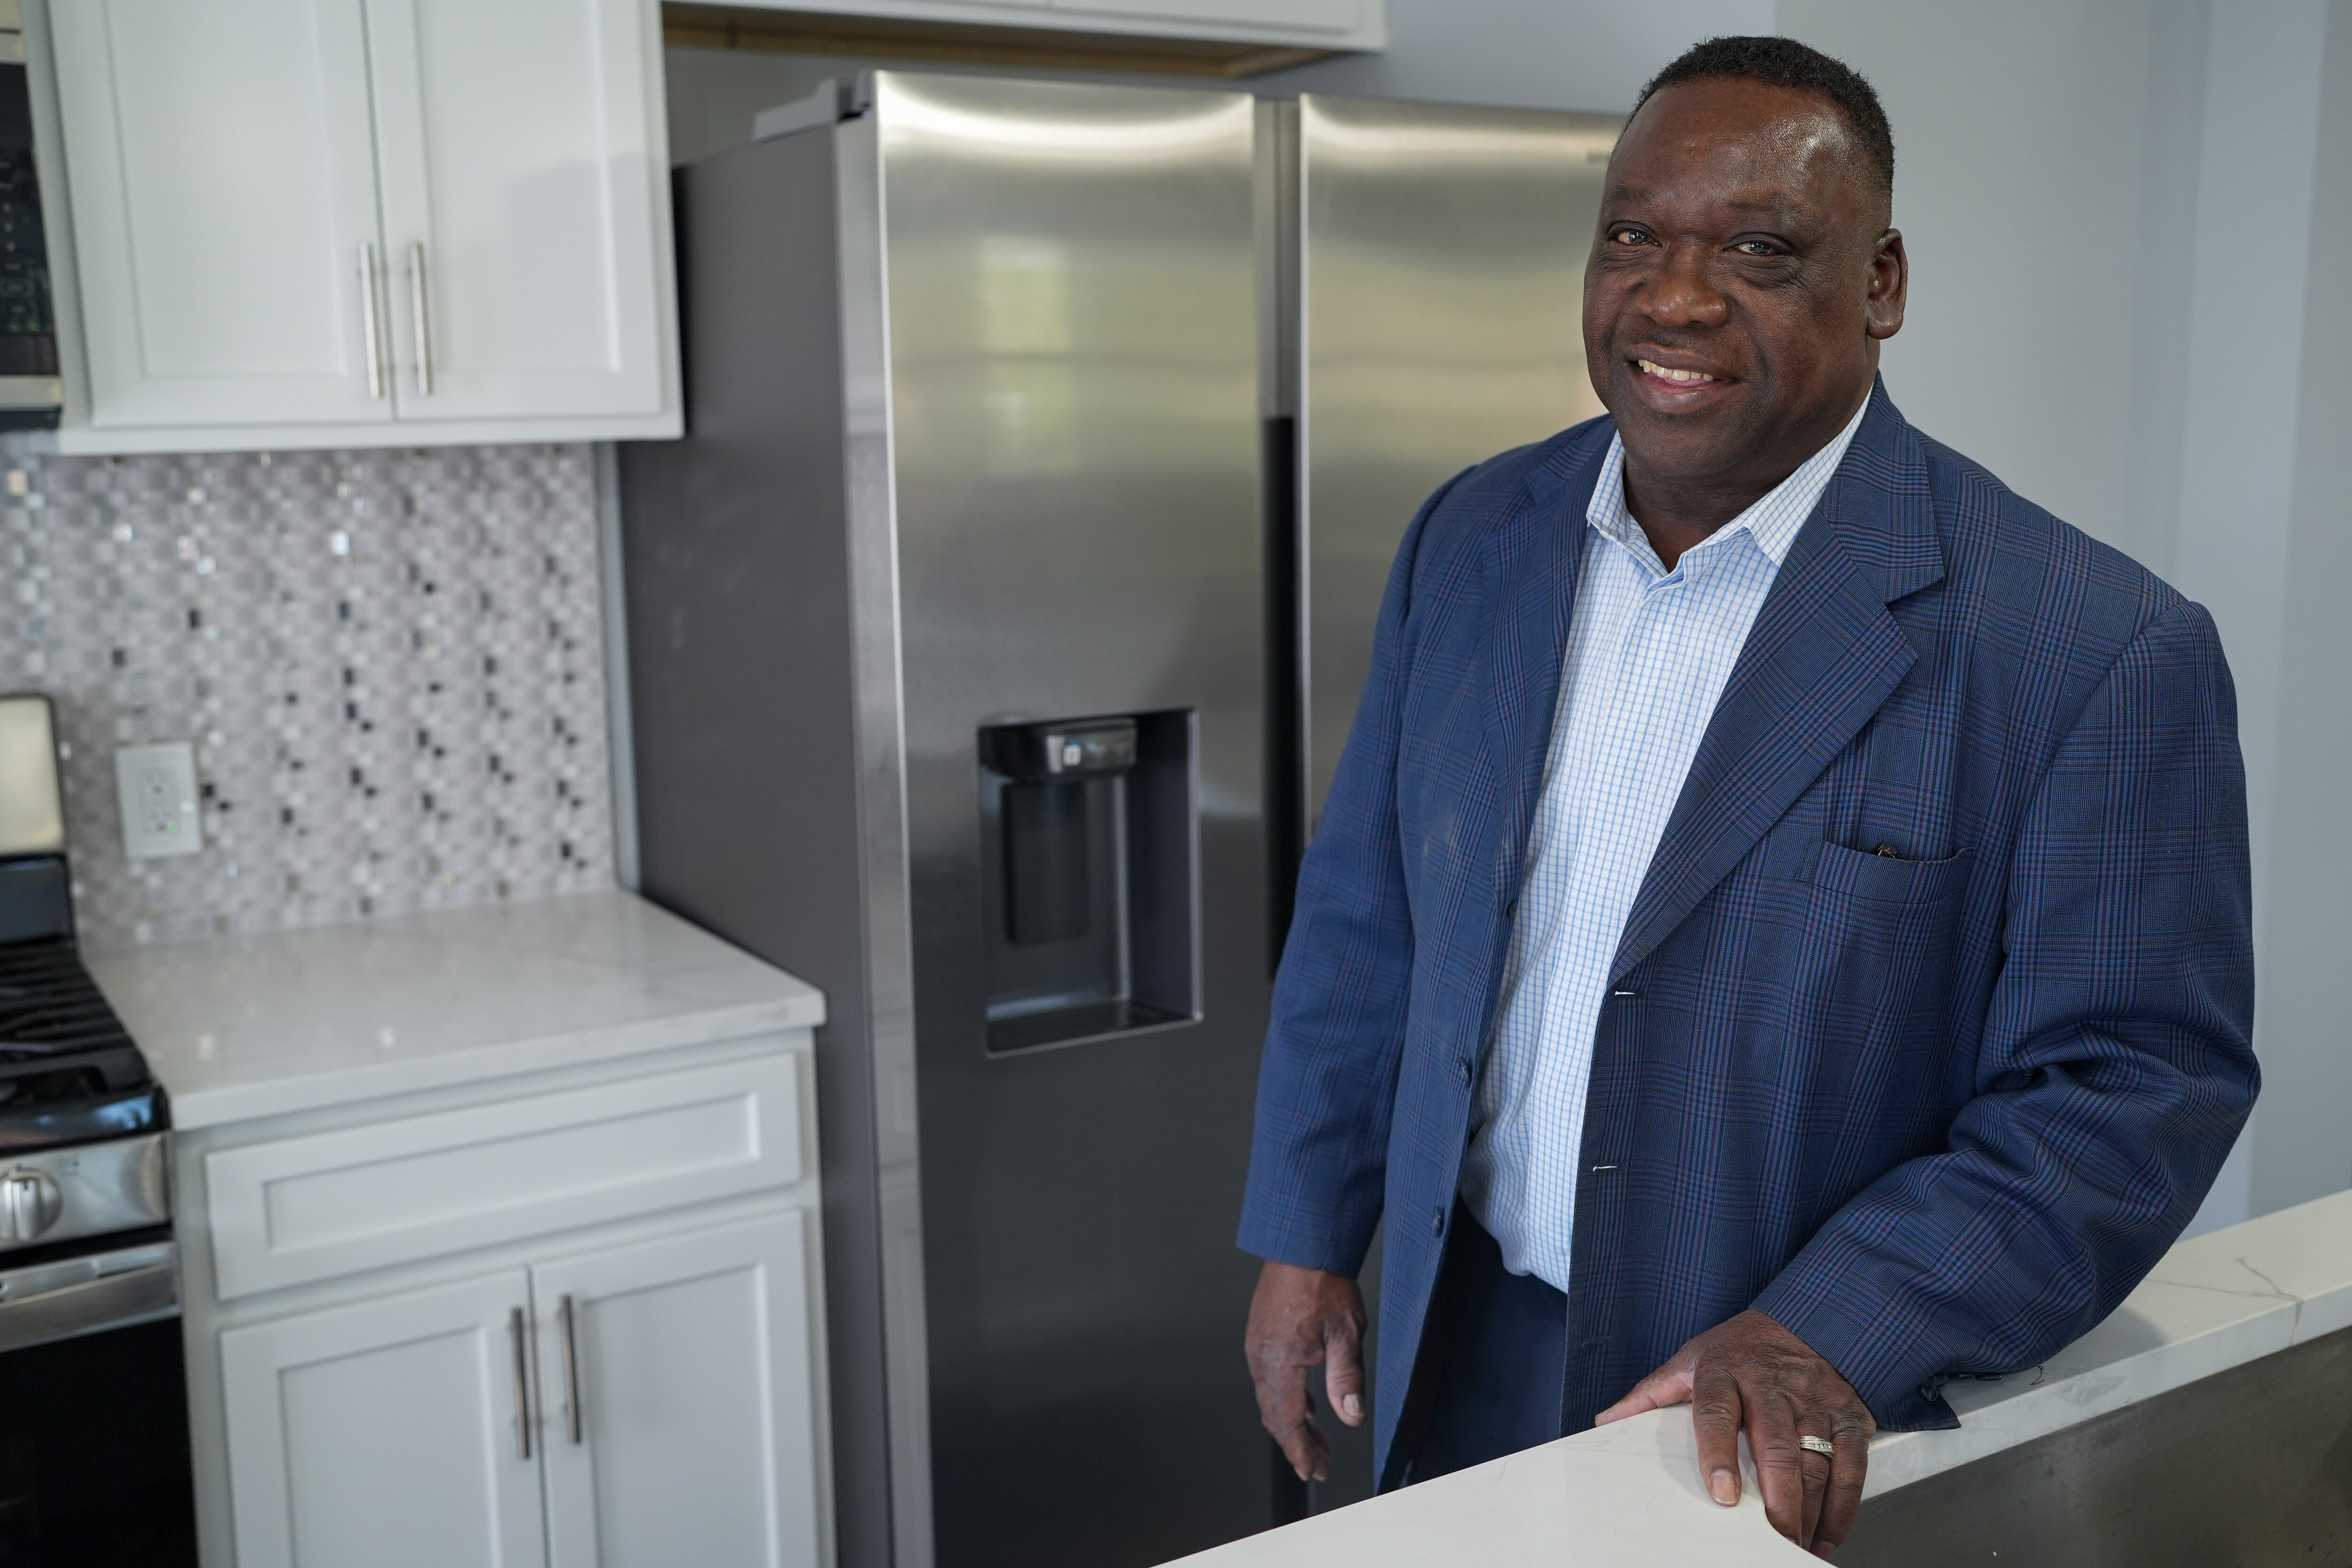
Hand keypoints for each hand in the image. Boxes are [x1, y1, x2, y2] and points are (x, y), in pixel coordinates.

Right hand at [1244, 1260, 1367, 1482]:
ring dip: (1293, 1422)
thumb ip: (1347, 1378)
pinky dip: (1286, 1399)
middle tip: (1318, 1463)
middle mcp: (1262, 1357)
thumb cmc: (1323, 1282)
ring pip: (1270, 1398)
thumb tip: (1351, 1415)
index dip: (1301, 1451)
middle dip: (1297, 1444)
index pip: (1287, 1421)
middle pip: (1274, 1415)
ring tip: (1316, 1439)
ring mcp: (1258, 1346)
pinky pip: (1269, 1379)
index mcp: (1280, 1361)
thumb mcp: (1346, 1333)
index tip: (1313, 1471)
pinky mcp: (1261, 1335)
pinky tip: (1307, 1403)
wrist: (1302, 1246)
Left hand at [1596, 1308, 1874, 1555]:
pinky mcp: (1849, 1416)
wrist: (1806, 1320)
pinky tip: (1826, 1535)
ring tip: (1795, 1544)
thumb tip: (1606, 1422)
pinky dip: (1843, 1507)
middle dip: (1778, 1500)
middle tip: (1772, 1538)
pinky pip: (1851, 1466)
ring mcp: (1815, 1401)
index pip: (1717, 1414)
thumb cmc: (1740, 1350)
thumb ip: (1650, 1395)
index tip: (1721, 1494)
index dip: (1719, 1455)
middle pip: (1776, 1447)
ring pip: (1817, 1462)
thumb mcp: (1690, 1361)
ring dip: (1809, 1511)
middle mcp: (1773, 1387)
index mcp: (1726, 1373)